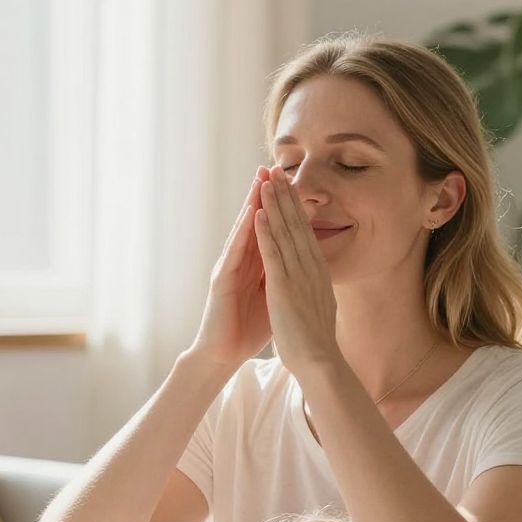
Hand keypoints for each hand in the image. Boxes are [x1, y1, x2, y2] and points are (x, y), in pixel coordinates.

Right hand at [189, 168, 273, 370]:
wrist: (225, 354)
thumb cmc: (248, 328)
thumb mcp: (273, 295)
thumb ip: (282, 274)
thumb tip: (300, 260)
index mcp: (255, 265)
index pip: (269, 230)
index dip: (280, 208)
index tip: (293, 183)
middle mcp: (240, 262)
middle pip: (255, 223)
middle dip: (264, 196)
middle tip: (275, 167)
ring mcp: (229, 268)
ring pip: (243, 230)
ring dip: (252, 204)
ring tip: (261, 179)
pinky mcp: (221, 281)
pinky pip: (234, 252)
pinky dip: (243, 232)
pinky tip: (251, 213)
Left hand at [254, 167, 340, 379]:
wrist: (320, 363)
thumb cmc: (317, 343)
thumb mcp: (320, 306)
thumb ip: (316, 289)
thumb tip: (318, 281)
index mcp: (318, 273)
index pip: (306, 233)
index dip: (297, 208)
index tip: (290, 188)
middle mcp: (311, 268)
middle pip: (297, 225)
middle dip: (287, 197)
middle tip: (278, 171)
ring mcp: (298, 276)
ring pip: (285, 233)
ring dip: (274, 205)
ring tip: (266, 181)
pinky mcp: (283, 288)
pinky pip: (273, 254)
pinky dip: (266, 232)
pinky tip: (259, 213)